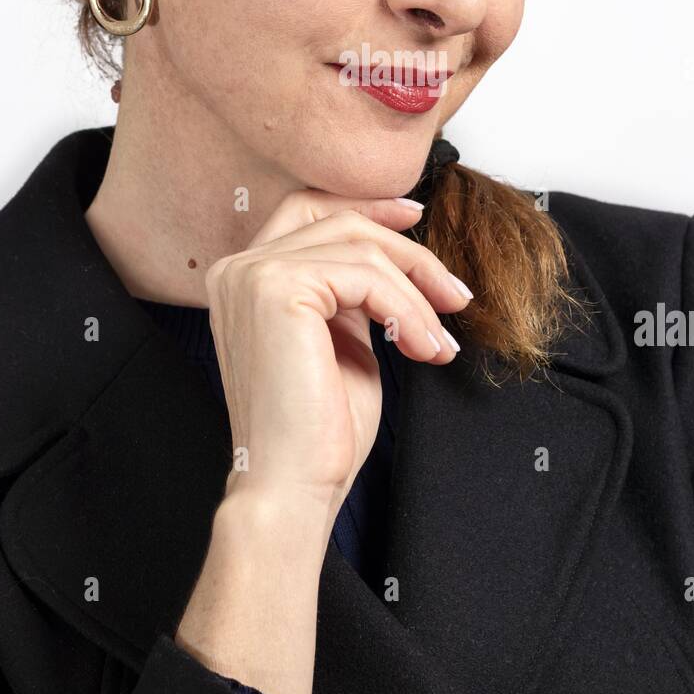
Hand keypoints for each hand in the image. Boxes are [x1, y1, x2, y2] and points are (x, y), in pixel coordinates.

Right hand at [205, 190, 471, 515]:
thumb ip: (355, 295)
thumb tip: (399, 261)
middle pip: (339, 221)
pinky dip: (406, 309)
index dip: (365, 206)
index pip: (308, 211)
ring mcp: (253, 274)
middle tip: (454, 294)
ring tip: (442, 342)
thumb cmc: (318, 431)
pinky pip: (365, 275)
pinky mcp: (277, 288)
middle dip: (407, 249)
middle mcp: (238, 269)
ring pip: (360, 248)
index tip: (416, 217)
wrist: (292, 487)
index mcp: (246, 279)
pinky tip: (423, 348)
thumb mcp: (344, 342)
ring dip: (416, 293)